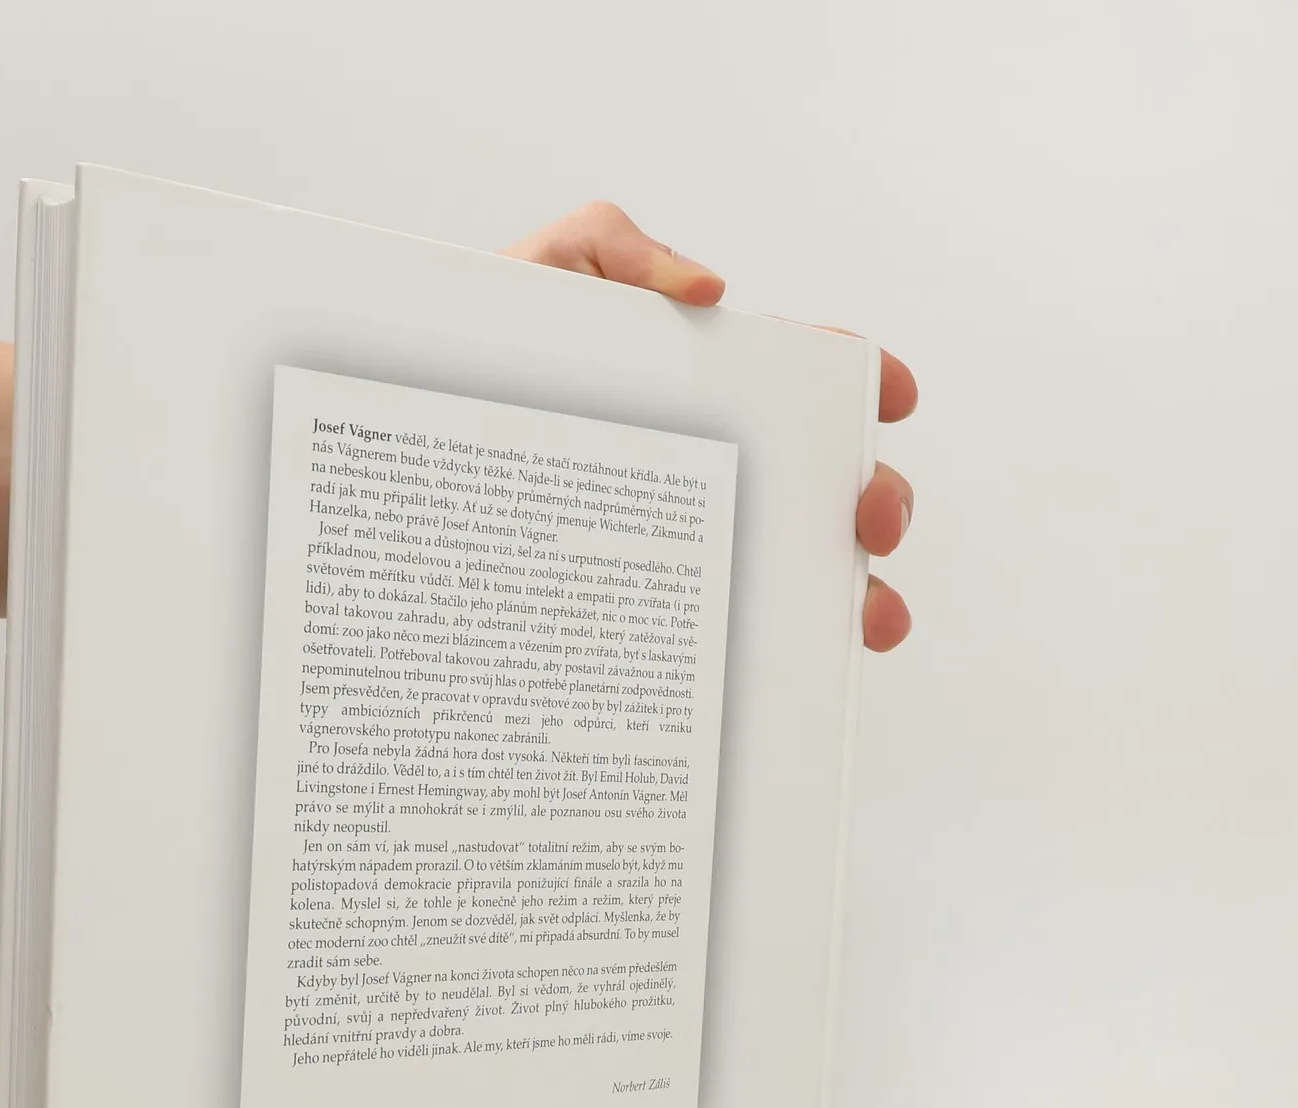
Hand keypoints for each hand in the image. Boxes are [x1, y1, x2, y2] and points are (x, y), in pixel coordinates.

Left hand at [501, 202, 916, 652]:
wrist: (409, 444)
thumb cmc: (471, 361)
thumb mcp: (536, 278)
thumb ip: (612, 248)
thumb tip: (710, 289)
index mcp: (705, 387)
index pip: (809, 383)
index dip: (864, 385)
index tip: (888, 396)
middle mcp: (717, 468)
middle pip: (831, 486)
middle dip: (879, 499)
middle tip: (864, 515)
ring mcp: (695, 542)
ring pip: (802, 572)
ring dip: (857, 594)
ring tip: (861, 615)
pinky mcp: (656, 610)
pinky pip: (733, 637)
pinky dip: (781, 655)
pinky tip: (792, 670)